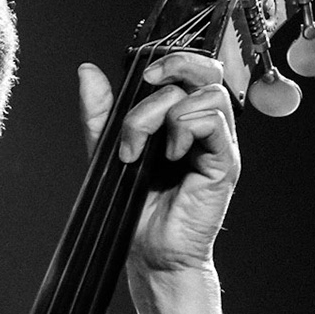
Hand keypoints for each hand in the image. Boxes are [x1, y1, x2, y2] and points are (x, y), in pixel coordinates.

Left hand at [78, 52, 240, 272]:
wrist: (150, 253)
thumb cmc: (136, 208)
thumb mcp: (108, 150)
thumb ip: (101, 112)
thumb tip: (89, 72)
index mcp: (182, 119)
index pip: (192, 69)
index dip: (172, 60)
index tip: (142, 76)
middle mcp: (205, 126)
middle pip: (208, 70)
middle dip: (175, 66)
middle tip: (148, 85)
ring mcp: (218, 143)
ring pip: (208, 93)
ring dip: (166, 111)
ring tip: (147, 146)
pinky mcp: (225, 162)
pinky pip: (214, 122)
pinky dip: (185, 129)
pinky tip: (170, 155)